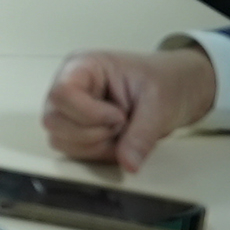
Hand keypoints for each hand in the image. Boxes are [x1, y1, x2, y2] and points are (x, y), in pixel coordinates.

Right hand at [42, 46, 218, 173]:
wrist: (176, 89)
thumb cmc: (165, 81)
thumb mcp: (158, 103)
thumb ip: (141, 134)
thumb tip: (128, 162)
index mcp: (83, 67)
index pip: (61, 93)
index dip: (88, 113)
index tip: (120, 117)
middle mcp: (69, 88)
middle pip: (53, 120)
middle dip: (92, 132)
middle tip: (123, 124)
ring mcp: (70, 110)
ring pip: (59, 140)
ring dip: (94, 146)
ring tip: (121, 132)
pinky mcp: (76, 130)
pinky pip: (73, 151)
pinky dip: (97, 154)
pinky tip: (117, 141)